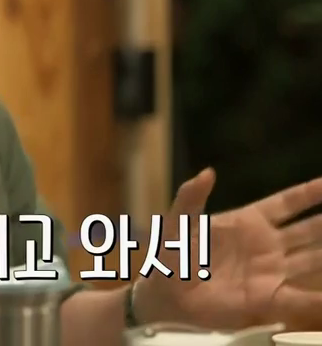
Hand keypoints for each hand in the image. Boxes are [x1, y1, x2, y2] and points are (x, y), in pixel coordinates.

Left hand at [133, 168, 321, 329]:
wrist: (165, 295)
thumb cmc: (171, 255)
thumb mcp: (177, 223)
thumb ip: (191, 198)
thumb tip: (207, 173)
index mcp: (249, 221)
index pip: (288, 203)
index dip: (311, 193)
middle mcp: (268, 245)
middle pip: (311, 231)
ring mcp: (272, 271)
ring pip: (315, 260)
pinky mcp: (269, 298)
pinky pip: (303, 297)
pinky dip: (321, 297)